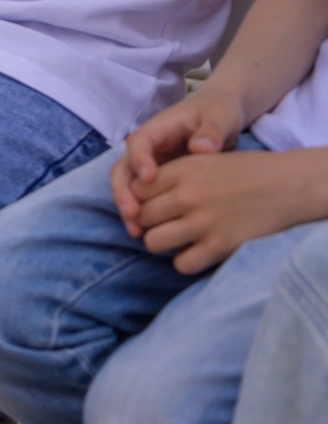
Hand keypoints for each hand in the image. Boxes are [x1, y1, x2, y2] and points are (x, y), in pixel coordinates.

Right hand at [114, 88, 246, 231]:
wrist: (221, 114)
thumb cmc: (219, 113)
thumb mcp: (219, 117)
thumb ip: (210, 131)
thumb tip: (200, 148)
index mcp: (159, 128)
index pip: (139, 142)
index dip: (139, 160)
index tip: (149, 178)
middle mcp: (147, 147)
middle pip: (124, 168)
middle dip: (124, 192)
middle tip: (133, 214)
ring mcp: (150, 164)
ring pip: (129, 186)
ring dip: (128, 208)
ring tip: (137, 231)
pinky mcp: (158, 179)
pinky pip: (143, 197)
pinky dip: (142, 214)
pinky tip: (149, 232)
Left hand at [131, 148, 327, 273]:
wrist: (289, 185)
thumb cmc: (246, 171)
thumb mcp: (204, 160)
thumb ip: (172, 175)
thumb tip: (138, 195)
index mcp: (182, 169)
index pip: (135, 190)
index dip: (139, 200)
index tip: (151, 205)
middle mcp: (188, 194)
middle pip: (141, 217)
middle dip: (149, 223)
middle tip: (165, 223)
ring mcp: (204, 221)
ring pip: (153, 242)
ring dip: (162, 243)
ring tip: (178, 239)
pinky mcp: (221, 245)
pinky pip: (182, 263)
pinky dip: (185, 261)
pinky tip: (197, 251)